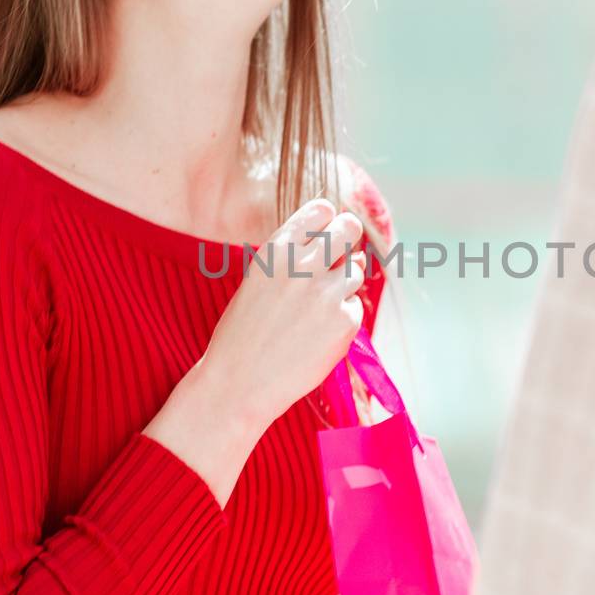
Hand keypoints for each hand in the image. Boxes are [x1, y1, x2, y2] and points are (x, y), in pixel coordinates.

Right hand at [199, 198, 366, 435]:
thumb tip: (351, 251)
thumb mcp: (260, 282)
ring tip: (313, 312)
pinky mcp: (345, 321)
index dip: (327, 222)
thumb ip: (297, 260)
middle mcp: (303, 265)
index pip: (321, 210)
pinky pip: (355, 307)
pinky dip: (343, 318)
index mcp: (276, 250)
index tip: (324, 237)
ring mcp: (327, 293)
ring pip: (356, 270)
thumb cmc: (244, 333)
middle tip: (339, 259)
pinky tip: (316, 335)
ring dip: (343, 285)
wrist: (238, 383)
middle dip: (348, 240)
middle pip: (349, 228)